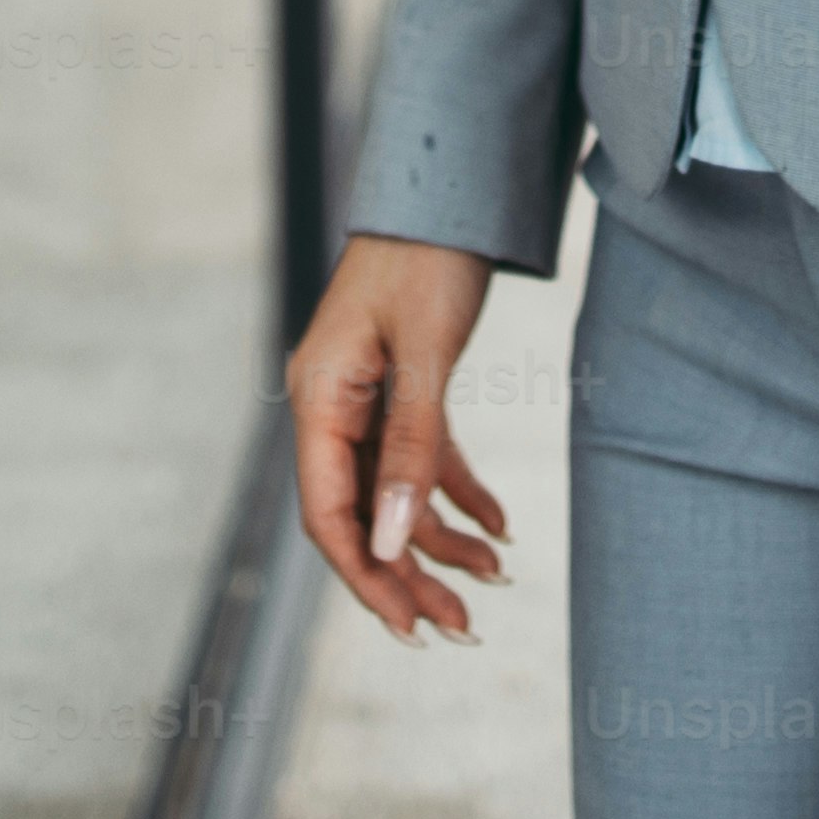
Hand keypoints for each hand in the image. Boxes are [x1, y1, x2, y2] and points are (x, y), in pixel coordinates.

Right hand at [283, 234, 511, 645]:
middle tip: (460, 628)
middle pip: (363, 515)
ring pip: (394, 494)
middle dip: (408, 575)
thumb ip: (409, 448)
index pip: (329, 514)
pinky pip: (422, 459)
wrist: (450, 191)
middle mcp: (333, 406)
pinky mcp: (401, 388)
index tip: (411, 628)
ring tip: (496, 579)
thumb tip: (390, 543)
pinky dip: (457, 493)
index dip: (367, 577)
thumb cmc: (428, 259)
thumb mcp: (425, 356)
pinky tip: (500, 527)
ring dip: (439, 540)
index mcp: (319, 400)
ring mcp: (365, 399)